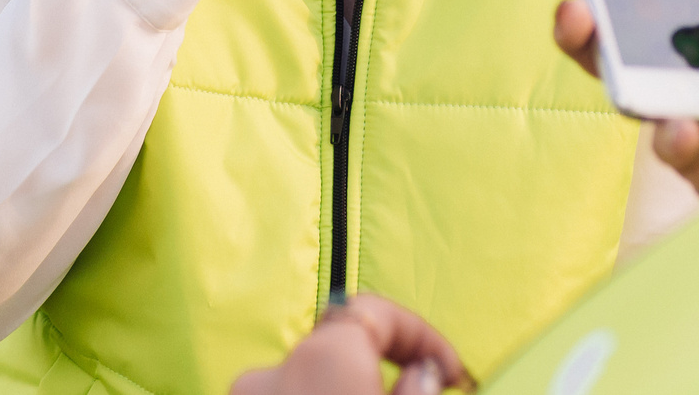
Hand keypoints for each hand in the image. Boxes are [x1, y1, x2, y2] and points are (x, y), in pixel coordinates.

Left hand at [230, 293, 471, 394]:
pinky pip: (287, 394)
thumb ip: (416, 391)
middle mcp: (273, 368)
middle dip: (385, 362)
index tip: (453, 372)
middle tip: (425, 387)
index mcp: (322, 356)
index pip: (378, 312)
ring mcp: (245, 394)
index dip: (425, 337)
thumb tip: (422, 373)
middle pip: (341, 343)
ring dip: (350, 384)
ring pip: (312, 376)